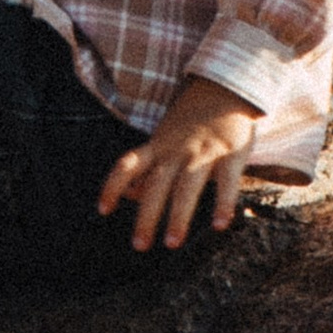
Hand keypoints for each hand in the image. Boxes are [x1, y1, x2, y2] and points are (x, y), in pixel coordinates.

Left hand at [97, 79, 260, 249]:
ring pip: (187, 185)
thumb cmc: (192, 120)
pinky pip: (226, 181)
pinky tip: (220, 224)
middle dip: (147, 216)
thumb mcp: (164, 139)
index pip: (128, 165)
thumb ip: (148, 167)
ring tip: (172, 243)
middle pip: (156, 184)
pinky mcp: (230, 152)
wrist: (227, 87)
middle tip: (139, 246)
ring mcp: (203, 151)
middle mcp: (177, 150)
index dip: (113, 186)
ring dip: (178, 215)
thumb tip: (127, 194)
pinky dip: (222, 202)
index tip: (102, 210)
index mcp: (159, 146)